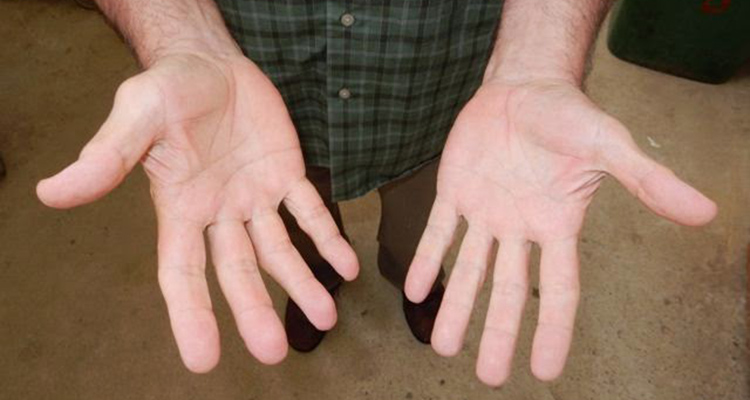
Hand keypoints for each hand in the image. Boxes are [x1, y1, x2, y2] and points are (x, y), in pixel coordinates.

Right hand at [37, 52, 358, 371]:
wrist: (209, 62)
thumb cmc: (168, 88)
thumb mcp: (137, 114)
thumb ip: (108, 155)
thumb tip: (52, 193)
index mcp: (179, 209)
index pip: (182, 272)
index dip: (191, 315)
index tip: (204, 360)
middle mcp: (218, 213)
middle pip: (237, 271)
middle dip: (255, 309)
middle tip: (274, 352)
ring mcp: (254, 197)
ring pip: (279, 249)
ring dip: (301, 282)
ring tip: (327, 317)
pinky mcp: (285, 174)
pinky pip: (309, 211)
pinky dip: (327, 238)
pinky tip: (345, 265)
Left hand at [405, 79, 715, 384]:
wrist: (525, 86)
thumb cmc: (570, 116)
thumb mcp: (609, 146)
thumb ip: (648, 181)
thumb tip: (707, 213)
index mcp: (558, 226)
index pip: (560, 290)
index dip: (553, 331)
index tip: (544, 371)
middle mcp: (521, 229)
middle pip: (509, 291)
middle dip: (498, 332)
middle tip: (489, 377)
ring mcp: (486, 212)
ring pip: (468, 269)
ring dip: (456, 306)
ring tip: (441, 347)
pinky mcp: (456, 192)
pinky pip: (440, 232)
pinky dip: (426, 259)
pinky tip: (415, 289)